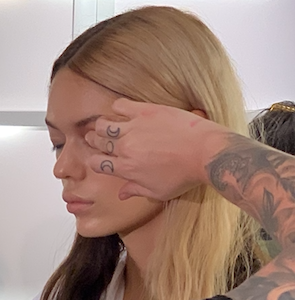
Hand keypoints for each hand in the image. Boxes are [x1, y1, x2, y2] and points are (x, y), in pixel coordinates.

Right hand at [83, 98, 230, 201]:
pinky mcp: (146, 111)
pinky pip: (121, 105)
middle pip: (99, 142)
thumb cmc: (185, 174)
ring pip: (104, 124)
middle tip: (95, 138)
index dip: (95, 161)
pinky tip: (120, 110)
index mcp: (127, 169)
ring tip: (104, 126)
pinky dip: (117, 107)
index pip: (97, 163)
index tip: (98, 158)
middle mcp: (126, 148)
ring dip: (101, 126)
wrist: (205, 152)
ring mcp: (135, 128)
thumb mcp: (159, 191)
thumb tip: (122, 194)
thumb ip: (136, 190)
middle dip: (94, 141)